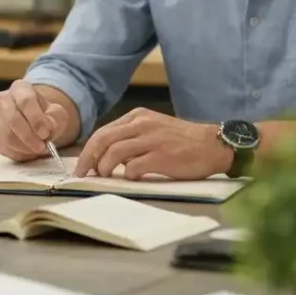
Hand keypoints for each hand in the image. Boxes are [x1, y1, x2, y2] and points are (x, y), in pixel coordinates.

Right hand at [0, 80, 70, 161]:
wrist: (32, 120)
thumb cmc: (44, 114)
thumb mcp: (56, 113)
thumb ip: (54, 119)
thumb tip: (47, 129)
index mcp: (20, 88)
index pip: (25, 101)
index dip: (35, 119)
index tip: (45, 134)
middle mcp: (2, 99)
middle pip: (12, 118)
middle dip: (28, 136)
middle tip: (41, 147)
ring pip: (6, 135)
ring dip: (24, 146)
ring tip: (36, 150)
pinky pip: (2, 146)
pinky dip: (17, 152)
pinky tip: (27, 151)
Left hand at [74, 107, 231, 179]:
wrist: (213, 145)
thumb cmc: (182, 141)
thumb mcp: (152, 129)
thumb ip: (130, 137)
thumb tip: (105, 156)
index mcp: (137, 117)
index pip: (103, 132)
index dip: (88, 150)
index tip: (82, 166)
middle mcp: (142, 124)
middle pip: (103, 140)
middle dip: (88, 159)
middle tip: (83, 174)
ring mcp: (152, 139)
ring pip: (114, 153)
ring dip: (105, 168)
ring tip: (106, 177)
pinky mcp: (162, 156)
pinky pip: (133, 167)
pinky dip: (127, 174)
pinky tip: (132, 177)